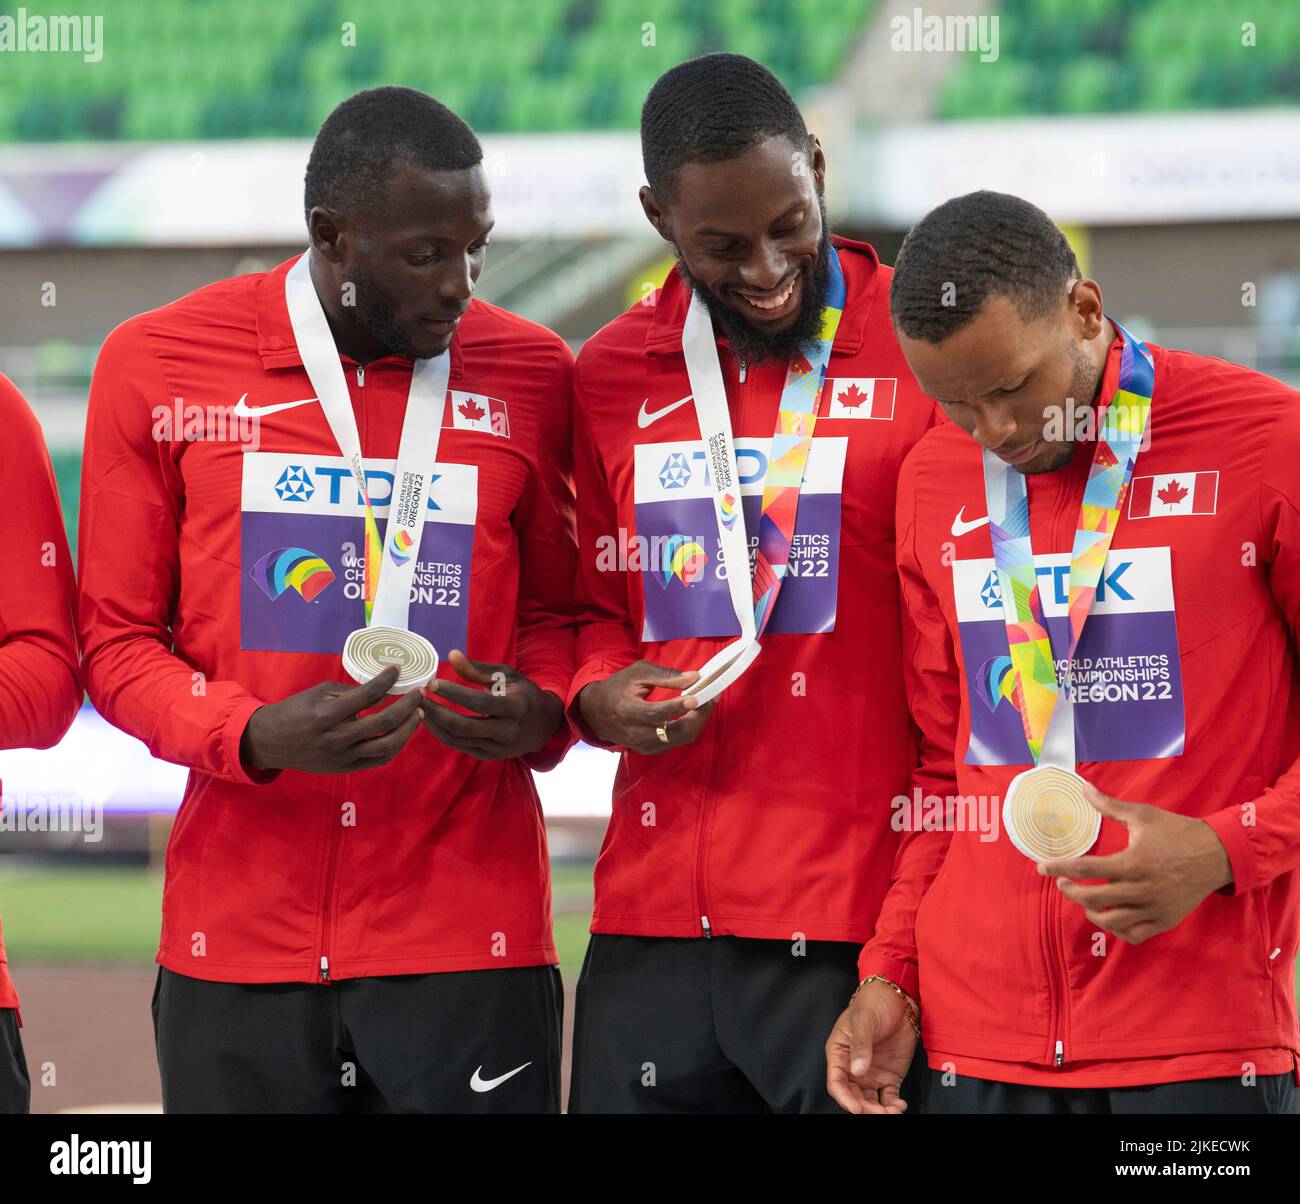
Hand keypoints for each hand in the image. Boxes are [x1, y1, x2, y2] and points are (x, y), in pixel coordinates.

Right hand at [241, 665, 424, 773]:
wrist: (271, 742)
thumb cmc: (296, 711)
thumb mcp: (320, 693)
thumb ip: (353, 693)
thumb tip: (385, 690)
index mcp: (327, 714)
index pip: (367, 695)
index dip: (387, 681)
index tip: (398, 670)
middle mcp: (337, 738)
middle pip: (384, 723)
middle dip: (408, 706)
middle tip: (419, 693)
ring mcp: (342, 757)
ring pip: (387, 746)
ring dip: (408, 729)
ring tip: (418, 714)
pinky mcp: (345, 769)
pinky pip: (379, 760)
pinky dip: (396, 746)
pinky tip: (404, 732)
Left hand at [420, 649, 563, 759]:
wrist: (543, 726)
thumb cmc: (524, 693)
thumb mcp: (507, 675)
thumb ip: (478, 669)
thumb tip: (451, 655)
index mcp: (515, 707)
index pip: (480, 703)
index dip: (455, 693)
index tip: (432, 683)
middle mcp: (507, 732)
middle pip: (464, 726)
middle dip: (437, 712)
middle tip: (418, 698)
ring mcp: (497, 748)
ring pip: (458, 739)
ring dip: (435, 724)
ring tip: (418, 708)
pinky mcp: (489, 756)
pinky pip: (460, 746)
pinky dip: (442, 734)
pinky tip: (430, 721)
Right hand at [577, 659, 713, 754]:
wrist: (596, 713)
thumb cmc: (617, 688)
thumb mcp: (637, 673)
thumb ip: (665, 675)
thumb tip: (693, 677)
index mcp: (627, 711)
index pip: (654, 713)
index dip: (676, 707)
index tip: (695, 698)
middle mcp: (636, 733)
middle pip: (674, 732)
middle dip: (698, 716)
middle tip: (712, 697)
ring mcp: (644, 745)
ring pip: (680, 739)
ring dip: (698, 721)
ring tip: (709, 702)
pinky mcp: (651, 750)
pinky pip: (678, 741)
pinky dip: (690, 727)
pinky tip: (696, 713)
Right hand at [825, 981, 917, 1114]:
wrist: (896, 998)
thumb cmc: (872, 1003)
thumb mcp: (863, 1020)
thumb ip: (861, 1045)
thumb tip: (858, 1070)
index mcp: (839, 1053)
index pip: (837, 1082)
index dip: (844, 1098)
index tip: (856, 1107)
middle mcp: (853, 1067)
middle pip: (854, 1096)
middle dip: (865, 1108)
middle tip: (880, 1112)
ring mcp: (872, 1073)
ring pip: (871, 1101)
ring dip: (880, 1110)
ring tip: (893, 1111)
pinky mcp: (889, 1075)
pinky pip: (889, 1096)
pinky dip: (893, 1105)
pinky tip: (899, 1105)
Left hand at [1039, 782, 1233, 943]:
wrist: (1216, 854)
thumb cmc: (1176, 832)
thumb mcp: (1143, 815)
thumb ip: (1109, 805)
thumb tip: (1083, 788)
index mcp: (1133, 862)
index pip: (1087, 868)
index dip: (1060, 868)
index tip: (1042, 867)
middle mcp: (1142, 889)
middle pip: (1094, 899)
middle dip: (1071, 891)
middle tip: (1062, 883)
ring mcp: (1154, 908)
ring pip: (1112, 921)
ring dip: (1091, 912)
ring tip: (1084, 900)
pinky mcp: (1165, 920)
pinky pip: (1134, 934)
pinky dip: (1116, 928)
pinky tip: (1107, 915)